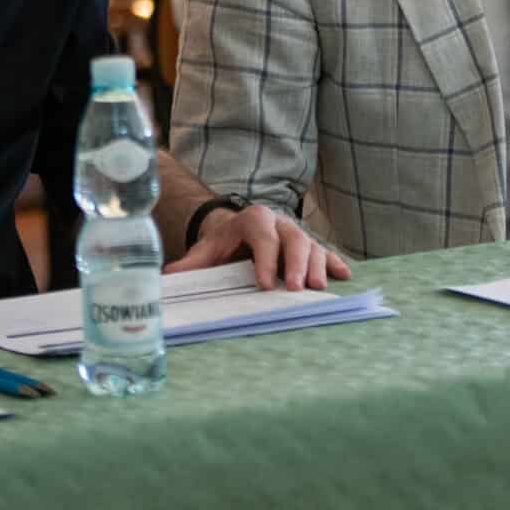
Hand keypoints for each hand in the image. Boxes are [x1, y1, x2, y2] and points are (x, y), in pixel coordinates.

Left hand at [163, 203, 350, 290]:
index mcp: (252, 219)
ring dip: (317, 266)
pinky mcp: (309, 245)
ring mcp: (296, 233)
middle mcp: (279, 222)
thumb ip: (190, 264)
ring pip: (312, 245)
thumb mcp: (206, 250)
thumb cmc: (222, 243)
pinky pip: (325, 252)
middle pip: (294, 238)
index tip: (264, 284)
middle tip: (295, 289)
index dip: (265, 259)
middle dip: (296, 264)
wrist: (237, 230)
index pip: (262, 236)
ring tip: (318, 288)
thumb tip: (165, 276)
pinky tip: (344, 275)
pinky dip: (335, 262)